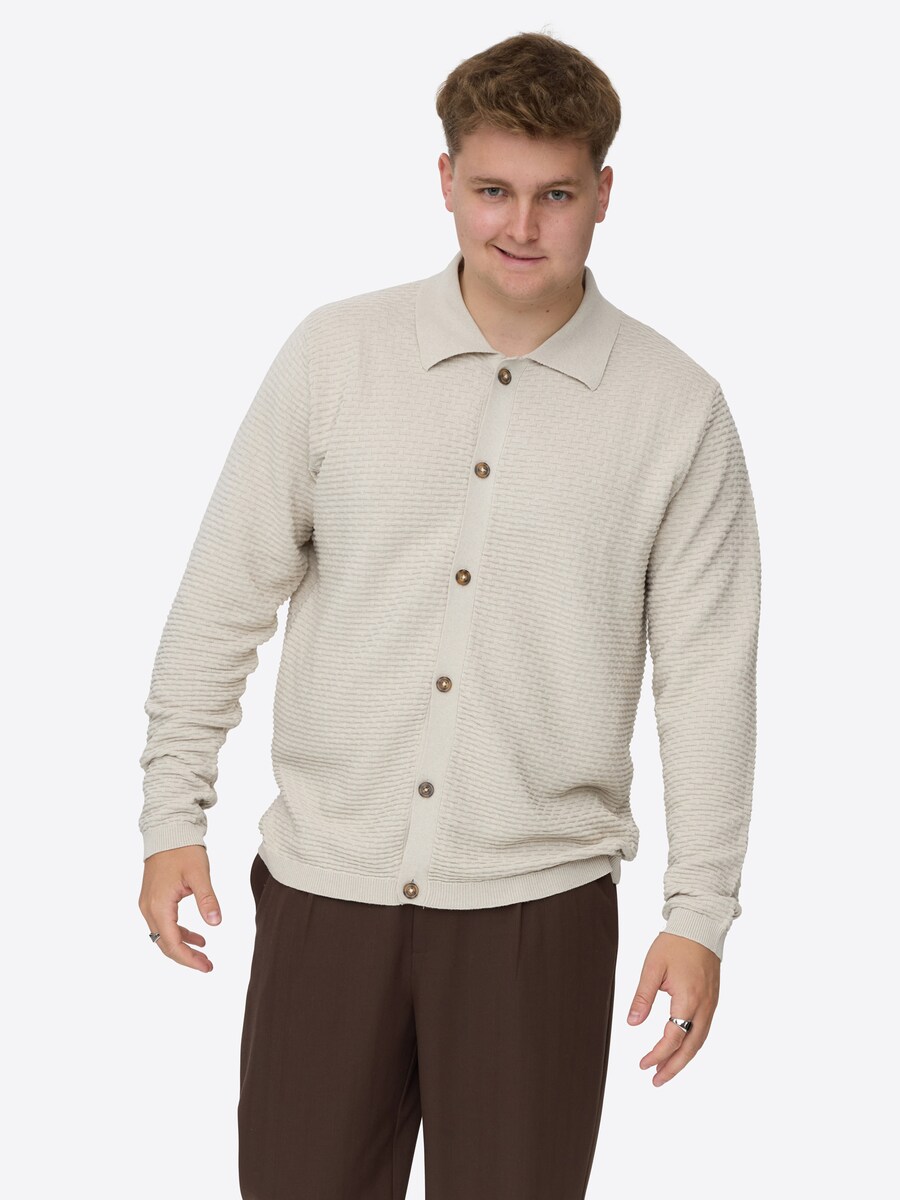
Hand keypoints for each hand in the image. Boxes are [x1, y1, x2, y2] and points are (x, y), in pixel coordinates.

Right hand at [138, 845, 221, 971]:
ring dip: (183, 946)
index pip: (172, 942)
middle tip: (208, 966)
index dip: (188, 959)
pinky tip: (198, 936)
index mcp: (159, 905)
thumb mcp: (199, 874)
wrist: (168, 831)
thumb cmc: (183, 849)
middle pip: (165, 944)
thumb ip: (207, 899)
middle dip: (186, 957)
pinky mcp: (152, 899)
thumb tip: (216, 923)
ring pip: (163, 935)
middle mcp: (149, 908)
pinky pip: (164, 924)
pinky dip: (179, 933)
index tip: (206, 967)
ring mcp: (148, 904)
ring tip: (204, 954)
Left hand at [626, 931, 719, 1085]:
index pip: (673, 1038)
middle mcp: (704, 1006)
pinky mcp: (712, 1000)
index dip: (658, 1055)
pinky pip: (703, 1030)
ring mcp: (711, 1005)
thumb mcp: (652, 968)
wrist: (700, 926)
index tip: (643, 1064)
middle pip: (691, 1047)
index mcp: (688, 999)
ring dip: (683, 1059)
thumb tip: (632, 1023)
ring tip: (665, 1071)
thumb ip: (642, 997)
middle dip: (673, 1067)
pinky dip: (692, 1045)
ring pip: (699, 1041)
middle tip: (656, 1081)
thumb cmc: (675, 943)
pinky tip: (681, 1049)